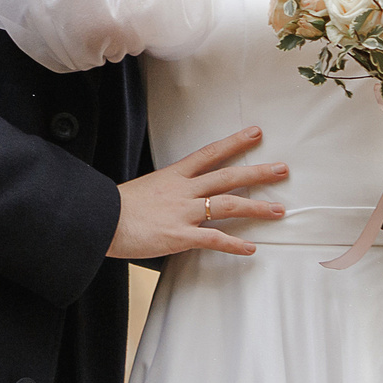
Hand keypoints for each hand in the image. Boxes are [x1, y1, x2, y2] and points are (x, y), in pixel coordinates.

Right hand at [108, 126, 287, 258]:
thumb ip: (166, 191)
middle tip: (282, 169)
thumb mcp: (146, 189)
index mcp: (174, 175)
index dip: (235, 142)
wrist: (100, 220)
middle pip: (228, 175)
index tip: (256, 133)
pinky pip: (214, 239)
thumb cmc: (116, 207)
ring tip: (278, 210)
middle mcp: (183, 190)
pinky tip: (250, 248)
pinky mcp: (180, 236)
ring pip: (228, 204)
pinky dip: (234, 244)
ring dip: (256, 207)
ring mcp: (183, 212)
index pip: (211, 153)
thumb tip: (179, 198)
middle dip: (258, 171)